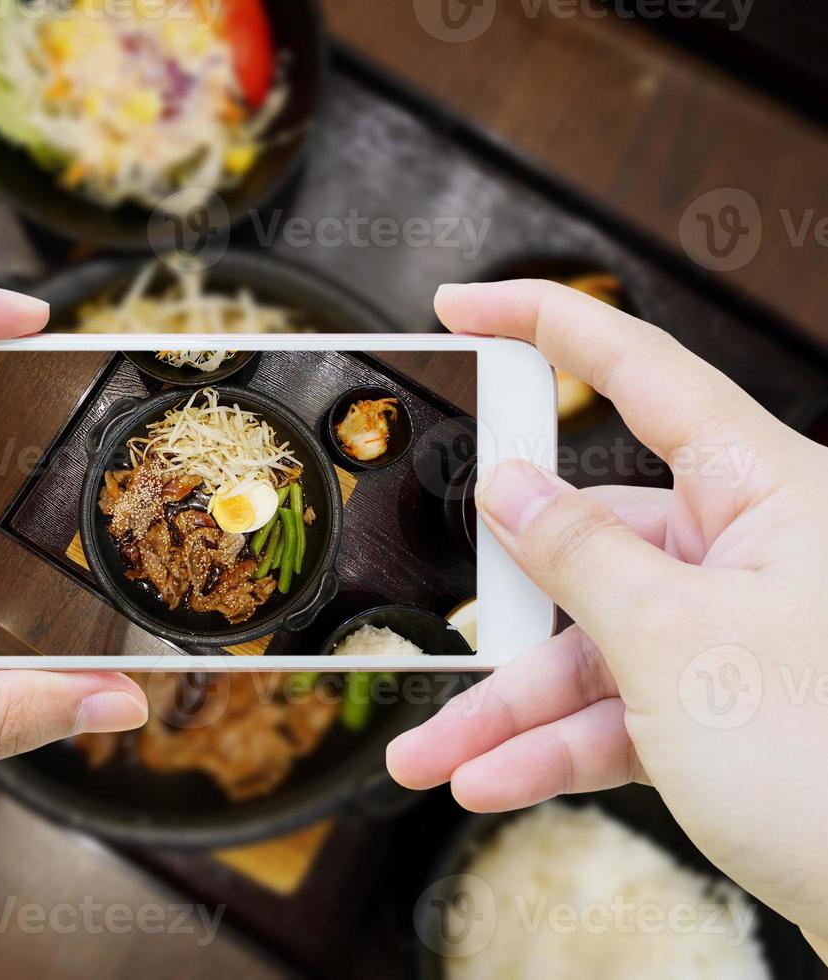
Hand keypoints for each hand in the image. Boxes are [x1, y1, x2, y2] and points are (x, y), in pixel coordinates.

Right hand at [387, 279, 827, 939]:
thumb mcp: (672, 642)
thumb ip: (578, 555)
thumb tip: (509, 490)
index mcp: (766, 491)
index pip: (641, 369)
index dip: (543, 323)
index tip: (462, 307)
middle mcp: (752, 549)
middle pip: (591, 543)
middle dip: (507, 608)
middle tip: (438, 624)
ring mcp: (735, 630)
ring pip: (592, 646)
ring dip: (510, 708)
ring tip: (434, 756)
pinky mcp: (722, 705)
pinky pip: (617, 709)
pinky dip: (555, 746)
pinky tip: (491, 778)